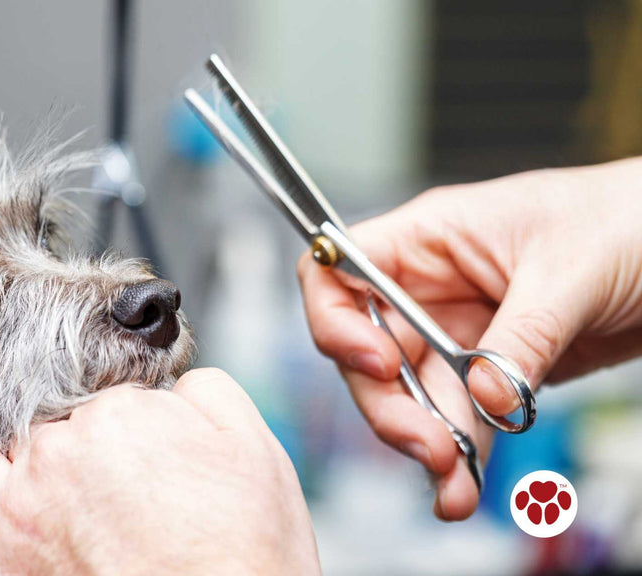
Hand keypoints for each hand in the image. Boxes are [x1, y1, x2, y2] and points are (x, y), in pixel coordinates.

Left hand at [0, 369, 320, 574]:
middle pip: (37, 419)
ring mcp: (17, 510)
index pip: (103, 392)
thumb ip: (206, 392)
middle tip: (88, 459)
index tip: (137, 440)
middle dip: (60, 429)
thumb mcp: (253, 446)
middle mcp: (56, 455)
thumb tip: (177, 383)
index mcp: (116, 416)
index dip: (124, 415)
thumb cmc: (240, 555)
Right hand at [297, 157, 641, 520]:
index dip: (335, 319)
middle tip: (428, 448)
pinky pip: (460, 417)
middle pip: (367, 352)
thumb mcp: (571, 271)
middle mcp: (429, 288)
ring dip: (427, 444)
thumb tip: (483, 396)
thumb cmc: (625, 219)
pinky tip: (465, 485)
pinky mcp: (490, 370)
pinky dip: (462, 454)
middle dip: (390, 405)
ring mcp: (456, 332)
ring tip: (454, 487)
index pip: (338, 272)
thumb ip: (520, 336)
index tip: (375, 362)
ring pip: (412, 397)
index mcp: (429, 239)